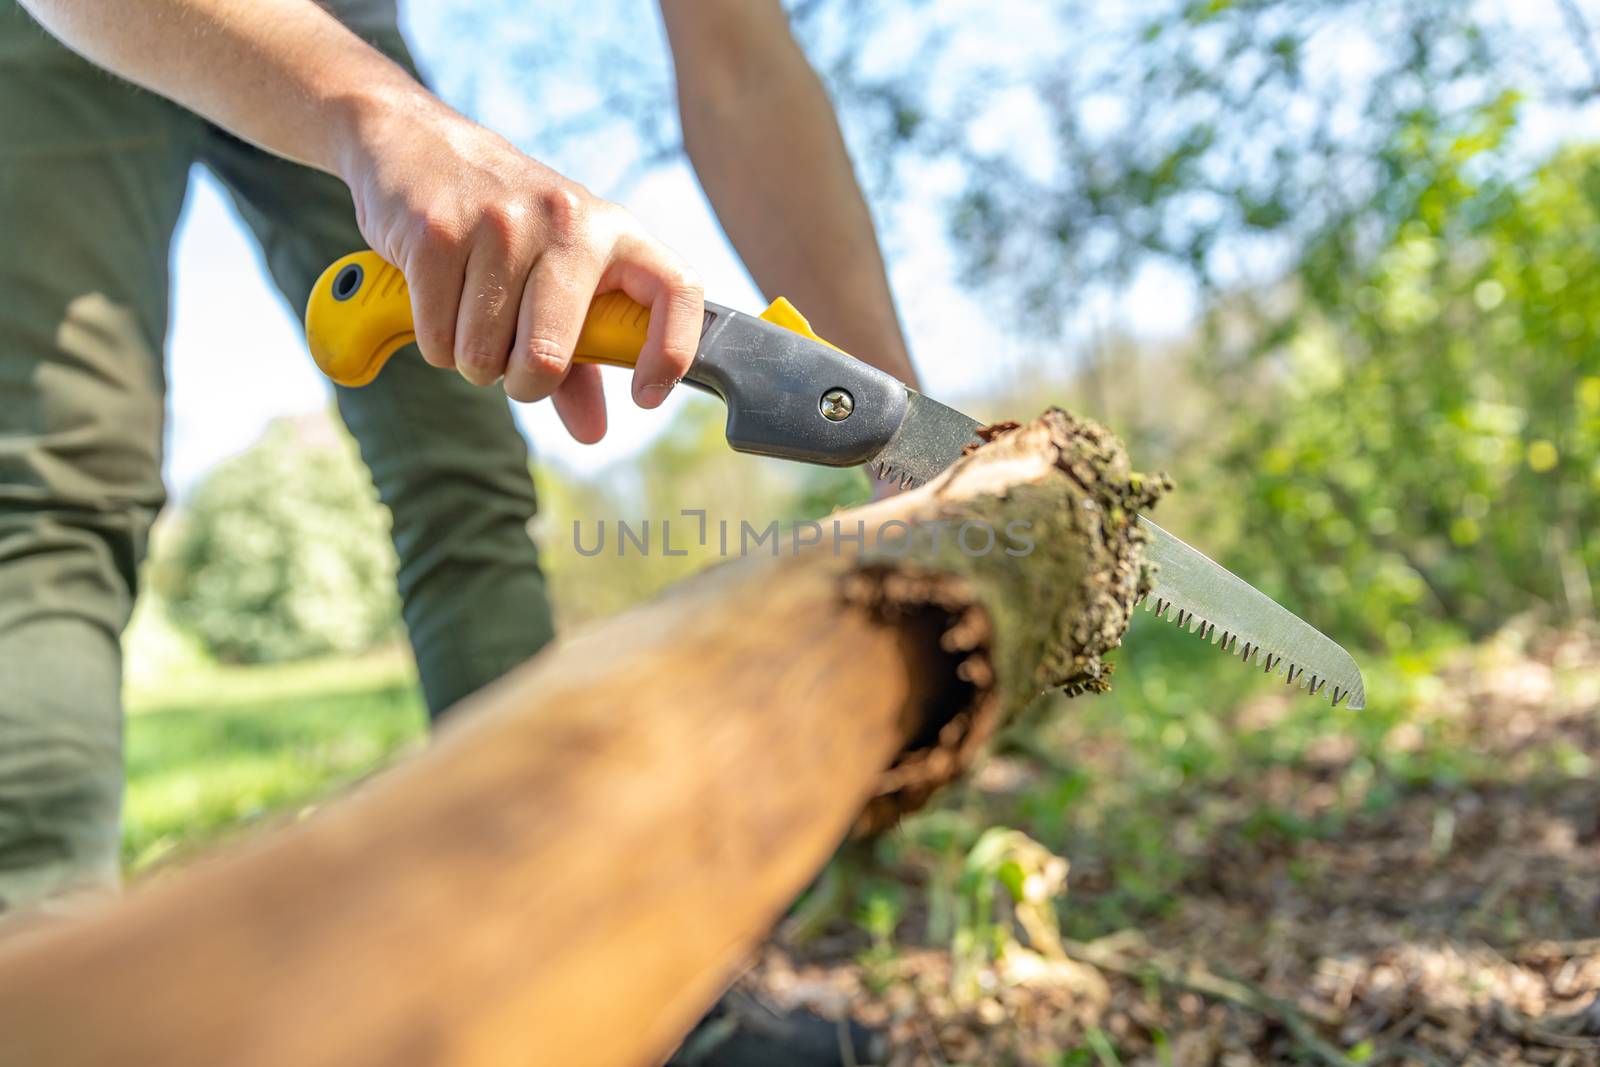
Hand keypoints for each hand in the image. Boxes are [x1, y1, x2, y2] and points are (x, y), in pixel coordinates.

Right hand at [337, 102, 703, 442]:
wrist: (416, 142)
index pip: (677, 289)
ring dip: (472, 359)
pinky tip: (436, 298)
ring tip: (471, 313)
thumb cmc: (502, 227)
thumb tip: (592, 433)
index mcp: (614, 232)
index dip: (671, 351)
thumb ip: (580, 361)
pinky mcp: (436, 230)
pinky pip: (438, 337)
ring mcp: (500, 221)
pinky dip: (434, 340)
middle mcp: (567, 219)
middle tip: (513, 366)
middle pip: (548, 354)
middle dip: (525, 383)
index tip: (645, 395)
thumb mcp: (556, 280)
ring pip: (485, 355)